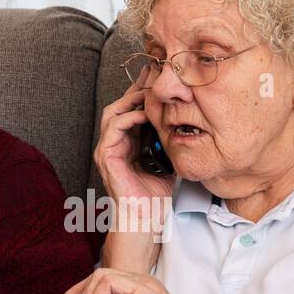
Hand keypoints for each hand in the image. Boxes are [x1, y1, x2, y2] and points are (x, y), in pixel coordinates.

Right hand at [94, 66, 175, 210]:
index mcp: (127, 142)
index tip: (158, 77)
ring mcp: (107, 149)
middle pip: (120, 105)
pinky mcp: (106, 156)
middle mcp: (115, 143)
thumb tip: (188, 123)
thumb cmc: (155, 194)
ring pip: (113, 112)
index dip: (143, 92)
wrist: (145, 217)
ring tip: (148, 92)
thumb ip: (170, 141)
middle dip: (136, 89)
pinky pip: (114, 128)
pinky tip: (144, 114)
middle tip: (152, 76)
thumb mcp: (168, 160)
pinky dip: (128, 117)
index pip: (132, 109)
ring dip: (130, 99)